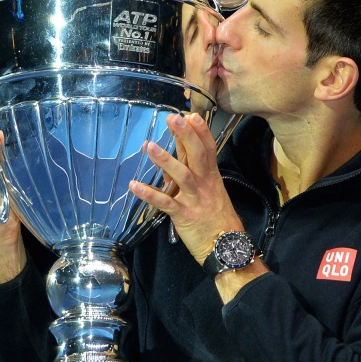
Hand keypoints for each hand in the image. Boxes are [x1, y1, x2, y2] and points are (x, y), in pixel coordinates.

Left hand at [131, 111, 241, 266]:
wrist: (226, 246)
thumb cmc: (217, 219)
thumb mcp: (210, 193)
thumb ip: (192, 174)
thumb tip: (174, 156)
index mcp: (212, 178)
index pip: (209, 149)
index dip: (201, 131)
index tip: (191, 114)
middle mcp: (205, 185)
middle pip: (197, 155)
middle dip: (186, 136)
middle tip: (174, 118)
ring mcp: (195, 200)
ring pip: (182, 176)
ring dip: (165, 160)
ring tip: (149, 146)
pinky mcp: (184, 216)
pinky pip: (165, 203)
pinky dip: (149, 194)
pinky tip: (134, 186)